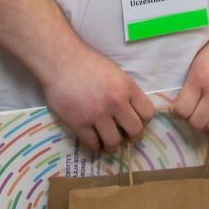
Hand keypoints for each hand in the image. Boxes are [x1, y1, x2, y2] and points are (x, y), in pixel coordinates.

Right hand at [41, 44, 155, 152]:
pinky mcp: (79, 123)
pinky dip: (95, 146)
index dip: (144, 121)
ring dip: (112, 146)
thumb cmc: (87, 63)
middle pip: (135, 130)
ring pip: (114, 142)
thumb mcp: (115, 72)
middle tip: (126, 138)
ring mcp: (98, 115)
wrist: (61, 62)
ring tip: (109, 145)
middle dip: (133, 138)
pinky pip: (93, 143)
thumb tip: (131, 109)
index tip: (137, 122)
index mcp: (127, 87)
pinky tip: (94, 142)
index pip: (148, 113)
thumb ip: (125, 90)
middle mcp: (116, 103)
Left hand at [172, 25, 208, 139]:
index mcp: (200, 78)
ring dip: (206, 127)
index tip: (178, 110)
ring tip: (206, 120)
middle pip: (197, 122)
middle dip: (192, 121)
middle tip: (194, 114)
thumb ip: (191, 85)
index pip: (182, 110)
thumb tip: (180, 107)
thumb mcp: (198, 62)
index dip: (177, 113)